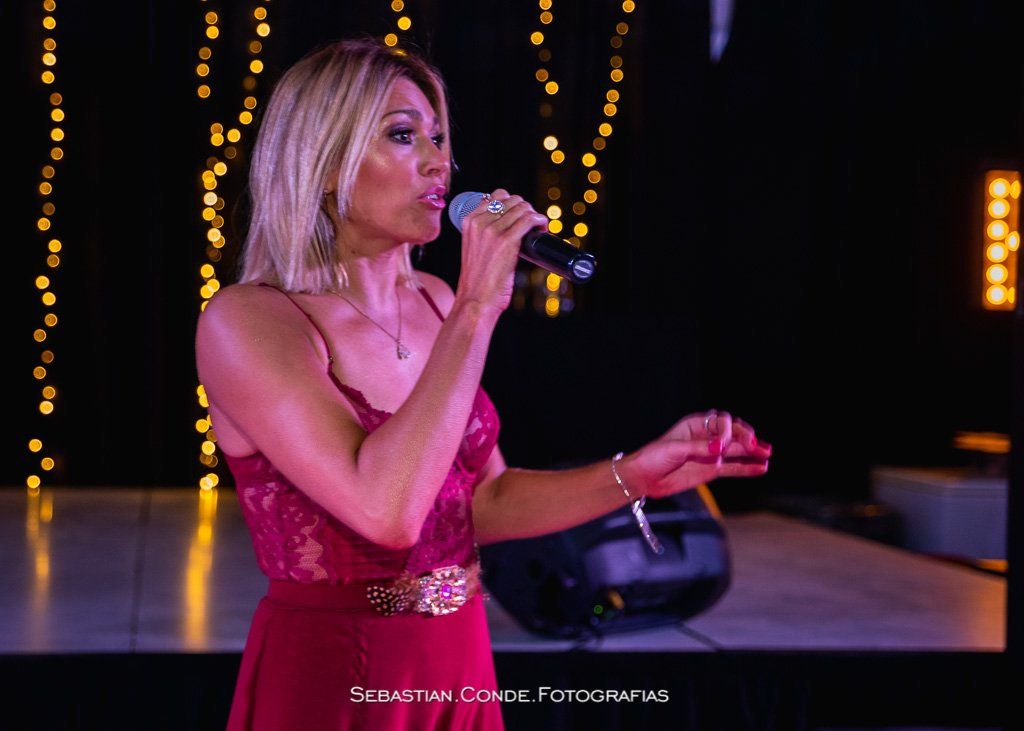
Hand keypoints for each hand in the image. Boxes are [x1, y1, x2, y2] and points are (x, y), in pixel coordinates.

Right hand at [453, 189, 548, 316]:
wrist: (475, 300)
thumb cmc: (477, 281)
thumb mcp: (474, 249)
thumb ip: (484, 235)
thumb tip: (508, 227)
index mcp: (469, 221)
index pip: (496, 196)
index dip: (513, 204)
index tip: (520, 216)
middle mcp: (479, 222)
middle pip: (512, 200)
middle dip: (525, 209)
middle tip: (531, 224)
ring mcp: (492, 230)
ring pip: (522, 207)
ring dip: (535, 215)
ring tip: (538, 227)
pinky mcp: (507, 241)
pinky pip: (529, 219)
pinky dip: (540, 220)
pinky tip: (542, 228)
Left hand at [619, 410, 771, 499]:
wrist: (643, 478)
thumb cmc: (653, 458)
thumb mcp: (674, 449)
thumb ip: (698, 448)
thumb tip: (719, 449)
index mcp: (696, 425)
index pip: (721, 422)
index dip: (726, 431)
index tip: (721, 446)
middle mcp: (706, 437)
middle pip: (733, 433)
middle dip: (745, 437)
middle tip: (755, 445)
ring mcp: (710, 454)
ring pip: (736, 450)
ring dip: (752, 451)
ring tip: (767, 453)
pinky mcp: (711, 470)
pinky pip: (733, 468)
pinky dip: (746, 468)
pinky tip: (761, 468)